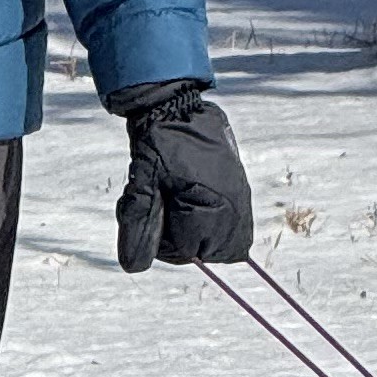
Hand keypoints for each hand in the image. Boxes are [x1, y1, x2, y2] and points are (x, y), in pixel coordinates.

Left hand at [111, 81, 252, 272]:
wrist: (179, 109)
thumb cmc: (158, 144)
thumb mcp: (143, 185)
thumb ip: (139, 226)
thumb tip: (133, 267)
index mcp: (212, 207)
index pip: (186, 251)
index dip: (162, 237)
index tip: (153, 205)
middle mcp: (235, 209)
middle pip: (207, 253)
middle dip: (182, 238)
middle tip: (166, 203)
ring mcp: (243, 201)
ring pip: (223, 245)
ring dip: (198, 233)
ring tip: (179, 200)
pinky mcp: (243, 194)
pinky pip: (233, 230)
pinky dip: (212, 225)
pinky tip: (193, 198)